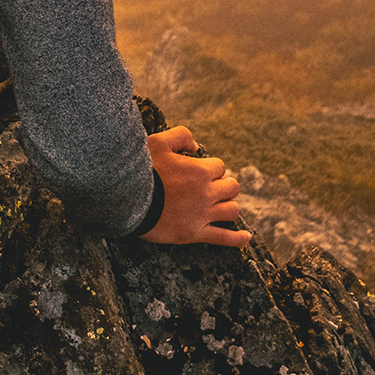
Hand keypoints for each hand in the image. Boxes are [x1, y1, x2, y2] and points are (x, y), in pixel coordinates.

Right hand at [140, 126, 249, 247]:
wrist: (128, 202)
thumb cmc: (141, 170)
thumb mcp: (157, 142)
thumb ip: (181, 136)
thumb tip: (197, 147)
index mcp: (200, 171)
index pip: (220, 166)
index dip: (210, 167)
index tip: (198, 171)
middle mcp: (206, 193)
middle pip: (231, 187)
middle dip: (224, 185)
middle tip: (211, 187)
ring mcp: (202, 215)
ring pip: (232, 210)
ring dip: (229, 205)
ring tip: (221, 205)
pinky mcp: (195, 234)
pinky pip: (224, 238)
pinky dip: (238, 238)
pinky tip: (246, 236)